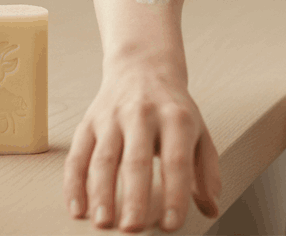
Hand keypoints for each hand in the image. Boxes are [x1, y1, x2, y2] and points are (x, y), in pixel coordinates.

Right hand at [63, 62, 221, 231]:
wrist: (143, 65)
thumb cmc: (172, 107)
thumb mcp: (199, 130)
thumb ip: (206, 170)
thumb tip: (211, 207)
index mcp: (176, 117)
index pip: (176, 160)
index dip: (175, 194)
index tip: (171, 224)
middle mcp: (142, 114)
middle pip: (136, 159)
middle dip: (134, 196)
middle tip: (132, 228)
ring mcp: (112, 117)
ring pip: (104, 157)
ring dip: (100, 192)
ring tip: (103, 222)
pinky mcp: (90, 121)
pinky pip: (78, 154)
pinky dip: (74, 183)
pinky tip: (77, 207)